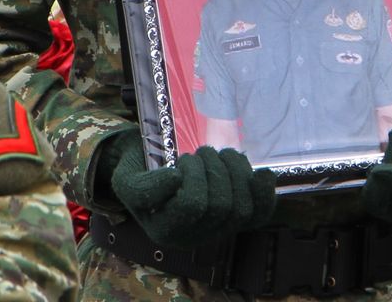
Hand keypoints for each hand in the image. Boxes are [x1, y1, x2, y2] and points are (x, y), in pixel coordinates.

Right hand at [98, 128, 276, 247]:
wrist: (153, 172)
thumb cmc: (141, 173)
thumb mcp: (128, 179)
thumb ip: (143, 186)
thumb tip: (176, 180)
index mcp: (165, 231)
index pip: (192, 205)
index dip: (194, 176)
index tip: (181, 162)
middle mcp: (194, 238)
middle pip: (221, 206)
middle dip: (215, 169)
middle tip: (201, 153)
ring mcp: (218, 230)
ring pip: (241, 208)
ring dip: (236, 171)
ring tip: (220, 155)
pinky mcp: (237, 219)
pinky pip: (259, 215)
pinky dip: (264, 193)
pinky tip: (262, 173)